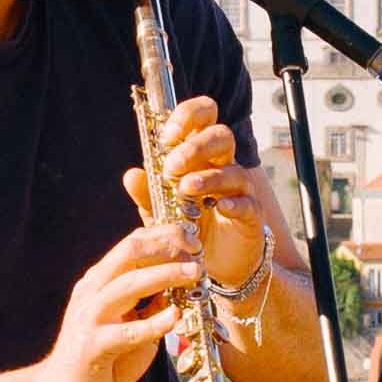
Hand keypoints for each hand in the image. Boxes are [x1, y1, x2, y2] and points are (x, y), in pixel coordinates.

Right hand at [40, 217, 205, 381]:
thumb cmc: (100, 359)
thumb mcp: (129, 324)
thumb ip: (150, 305)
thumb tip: (179, 287)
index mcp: (99, 282)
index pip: (131, 244)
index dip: (163, 236)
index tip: (192, 238)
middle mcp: (92, 292)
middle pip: (128, 253)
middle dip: (165, 246)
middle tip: (196, 251)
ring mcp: (90, 318)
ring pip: (128, 285)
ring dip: (164, 275)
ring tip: (193, 274)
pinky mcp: (93, 348)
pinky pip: (127, 332)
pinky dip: (153, 323)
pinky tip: (175, 317)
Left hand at [119, 94, 279, 293]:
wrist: (214, 265)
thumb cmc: (190, 228)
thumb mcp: (161, 211)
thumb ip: (148, 193)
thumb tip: (131, 175)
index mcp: (202, 155)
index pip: (203, 116)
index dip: (188, 116)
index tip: (168, 136)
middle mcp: (224, 165)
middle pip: (221, 136)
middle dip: (195, 147)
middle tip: (172, 167)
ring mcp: (240, 190)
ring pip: (233, 170)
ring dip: (208, 176)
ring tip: (185, 188)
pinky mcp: (251, 215)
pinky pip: (247, 203)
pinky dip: (234, 204)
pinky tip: (220, 208)